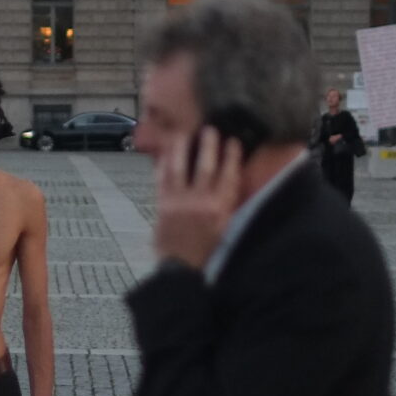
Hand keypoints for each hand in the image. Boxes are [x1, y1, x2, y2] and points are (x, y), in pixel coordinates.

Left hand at [150, 127, 241, 272]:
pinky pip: (162, 177)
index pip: (229, 175)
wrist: (180, 266)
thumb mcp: (224, 227)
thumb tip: (230, 179)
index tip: (233, 141)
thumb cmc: (205, 249)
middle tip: (211, 128)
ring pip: (180, 166)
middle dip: (209, 145)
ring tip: (184, 132)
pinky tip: (165, 152)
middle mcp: (201, 201)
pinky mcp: (163, 203)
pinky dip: (163, 163)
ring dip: (182, 147)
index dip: (232, 156)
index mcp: (220, 208)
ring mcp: (180, 200)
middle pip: (206, 166)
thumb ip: (226, 203)